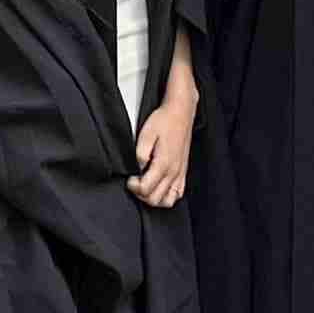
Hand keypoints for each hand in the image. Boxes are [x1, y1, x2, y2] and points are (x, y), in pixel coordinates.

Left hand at [132, 50, 198, 206]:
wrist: (181, 112)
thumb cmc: (164, 120)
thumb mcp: (146, 134)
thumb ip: (139, 154)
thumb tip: (137, 169)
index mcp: (164, 163)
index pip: (146, 189)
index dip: (133, 187)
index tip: (129, 178)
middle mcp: (173, 171)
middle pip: (155, 199)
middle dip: (141, 195)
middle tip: (135, 182)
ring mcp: (180, 173)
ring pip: (167, 200)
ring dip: (154, 198)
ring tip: (146, 187)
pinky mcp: (183, 171)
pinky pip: (177, 193)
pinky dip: (167, 196)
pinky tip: (159, 187)